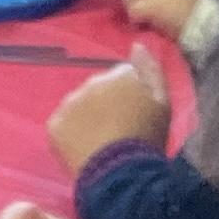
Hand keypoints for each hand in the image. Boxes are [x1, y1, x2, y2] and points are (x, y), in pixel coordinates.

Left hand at [46, 51, 171, 174]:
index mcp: (120, 75)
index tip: (134, 115)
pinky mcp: (55, 125)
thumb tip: (137, 44)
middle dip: (105, 104)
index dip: (129, 95)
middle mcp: (92, 82)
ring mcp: (71, 103)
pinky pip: (63, 124)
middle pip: (98, 89)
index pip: (123, 76)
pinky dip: (71, 134)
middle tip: (116, 131)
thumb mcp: (163, 102)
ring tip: (99, 142)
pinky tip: (84, 149)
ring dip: (87, 117)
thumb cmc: (148, 139)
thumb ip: (151, 70)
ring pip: (79, 105)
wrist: (121, 174)